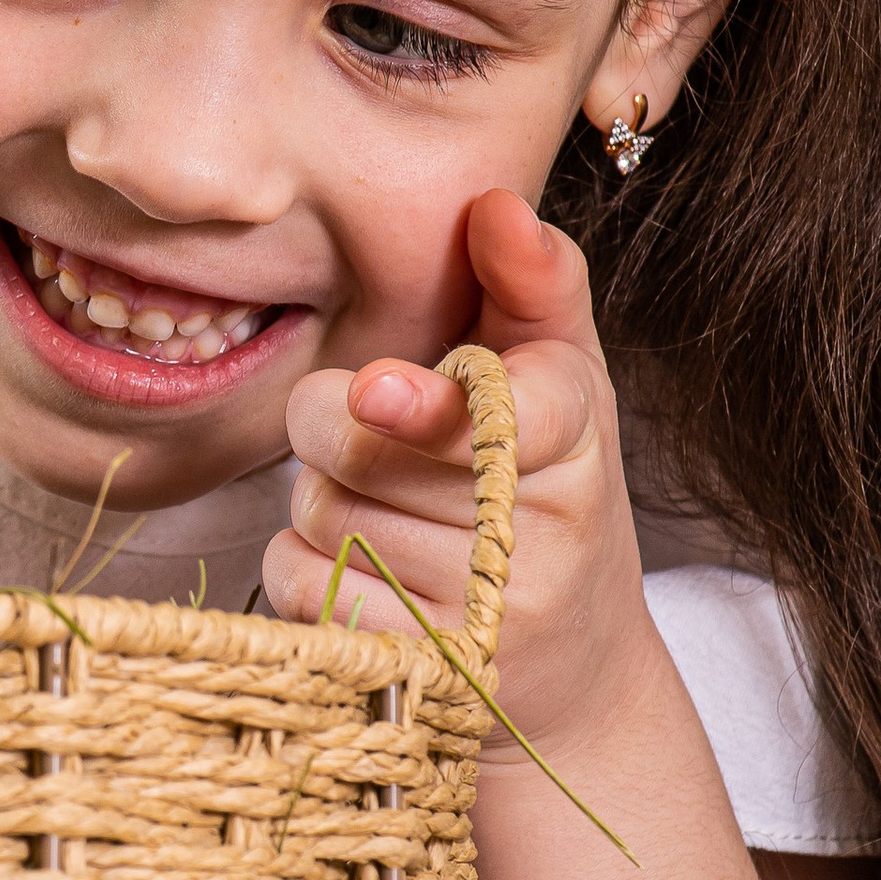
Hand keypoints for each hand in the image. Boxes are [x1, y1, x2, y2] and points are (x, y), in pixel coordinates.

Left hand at [261, 188, 654, 761]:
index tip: (377, 389)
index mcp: (576, 431)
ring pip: (323, 514)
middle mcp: (542, 528)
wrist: (576, 675)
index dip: (432, 402)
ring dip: (323, 500)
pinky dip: (307, 570)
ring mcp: (487, 613)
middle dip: (333, 425)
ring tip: (389, 512)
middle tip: (370, 428)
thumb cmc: (549, 494)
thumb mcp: (563, 381)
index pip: (509, 415)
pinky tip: (369, 577)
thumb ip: (532, 284)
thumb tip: (494, 204)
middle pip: (362, 449)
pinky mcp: (427, 674)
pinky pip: (304, 585)